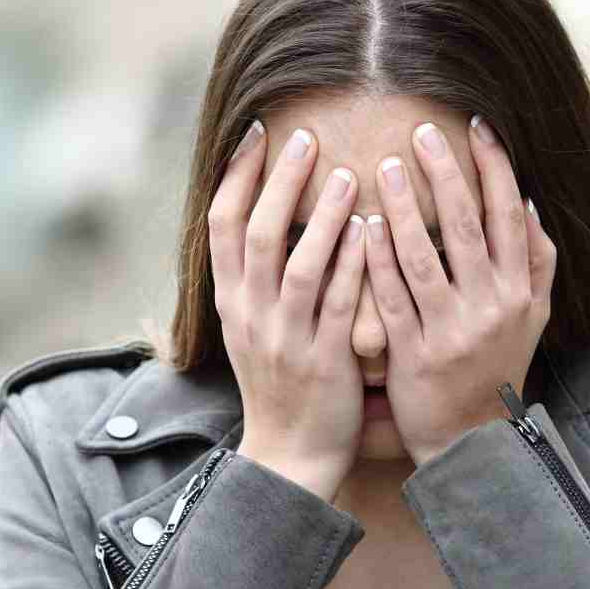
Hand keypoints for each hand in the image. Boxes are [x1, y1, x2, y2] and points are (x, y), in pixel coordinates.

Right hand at [211, 119, 368, 501]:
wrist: (290, 455)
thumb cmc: (280, 385)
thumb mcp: (252, 329)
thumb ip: (256, 278)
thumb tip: (267, 217)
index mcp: (231, 302)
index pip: (220, 225)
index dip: (237, 175)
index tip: (258, 133)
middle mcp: (251, 315)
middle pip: (257, 234)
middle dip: (280, 181)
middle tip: (305, 136)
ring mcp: (287, 338)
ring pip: (299, 265)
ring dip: (320, 216)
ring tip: (345, 174)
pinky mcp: (325, 360)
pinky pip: (338, 304)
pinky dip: (352, 264)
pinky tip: (369, 231)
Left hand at [362, 115, 555, 463]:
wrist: (470, 441)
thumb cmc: (496, 368)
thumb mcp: (532, 317)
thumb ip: (536, 261)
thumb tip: (528, 202)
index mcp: (519, 291)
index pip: (508, 215)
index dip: (494, 167)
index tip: (477, 125)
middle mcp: (491, 307)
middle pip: (466, 226)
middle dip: (445, 173)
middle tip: (422, 131)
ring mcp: (452, 331)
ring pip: (425, 256)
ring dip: (406, 207)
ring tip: (387, 166)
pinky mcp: (414, 354)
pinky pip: (392, 297)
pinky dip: (378, 259)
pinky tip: (363, 224)